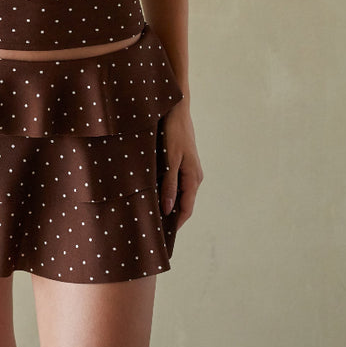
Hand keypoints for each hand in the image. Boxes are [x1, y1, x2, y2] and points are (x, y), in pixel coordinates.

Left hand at [159, 100, 202, 229]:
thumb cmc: (173, 134)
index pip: (186, 209)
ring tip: (151, 211)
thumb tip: (168, 210)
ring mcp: (189, 169)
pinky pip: (176, 182)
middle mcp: (194, 176)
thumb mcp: (169, 160)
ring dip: (167, 202)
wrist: (176, 110)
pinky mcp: (183, 162)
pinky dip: (167, 189)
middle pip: (183, 203)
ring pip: (179, 192)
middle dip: (170, 215)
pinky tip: (154, 191)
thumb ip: (169, 184)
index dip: (176, 224)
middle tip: (154, 226)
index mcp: (193, 178)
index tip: (164, 236)